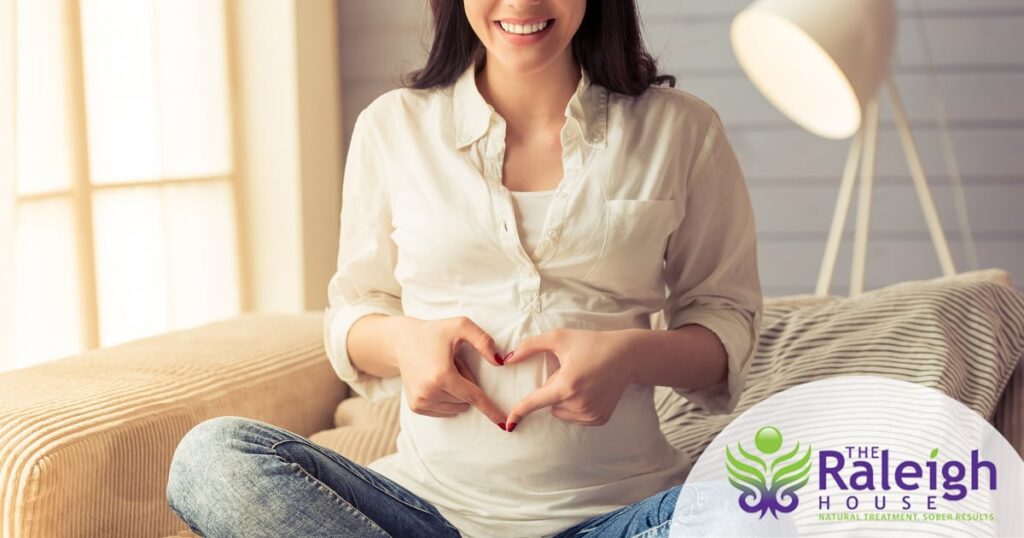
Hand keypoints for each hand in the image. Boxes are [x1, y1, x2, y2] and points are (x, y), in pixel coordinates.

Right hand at [391, 316, 509, 428]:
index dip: (490, 409)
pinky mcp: (416, 407)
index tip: (504, 424)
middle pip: (466, 400)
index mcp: (442, 375)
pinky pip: (444, 410)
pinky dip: (446, 398)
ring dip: (456, 392)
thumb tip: (500, 362)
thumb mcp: (461, 326)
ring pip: (456, 407)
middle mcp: (429, 392)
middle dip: (466, 384)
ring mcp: (421, 402)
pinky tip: (435, 380)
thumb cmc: (434, 332)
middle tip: (452, 364)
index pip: (473, 397)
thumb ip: (484, 341)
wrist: (402, 341)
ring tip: (442, 371)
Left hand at [502, 328, 633, 430]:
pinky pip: (576, 417)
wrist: (627, 356)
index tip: (509, 424)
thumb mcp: (560, 338)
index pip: (535, 402)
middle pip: (549, 404)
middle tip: (572, 372)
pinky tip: (590, 390)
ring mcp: (590, 414)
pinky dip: (576, 406)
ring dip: (564, 400)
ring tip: (582, 381)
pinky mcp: (599, 419)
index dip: (519, 411)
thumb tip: (508, 359)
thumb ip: (531, 346)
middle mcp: (578, 404)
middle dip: (553, 390)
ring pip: (561, 413)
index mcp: (566, 386)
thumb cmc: (591, 344)